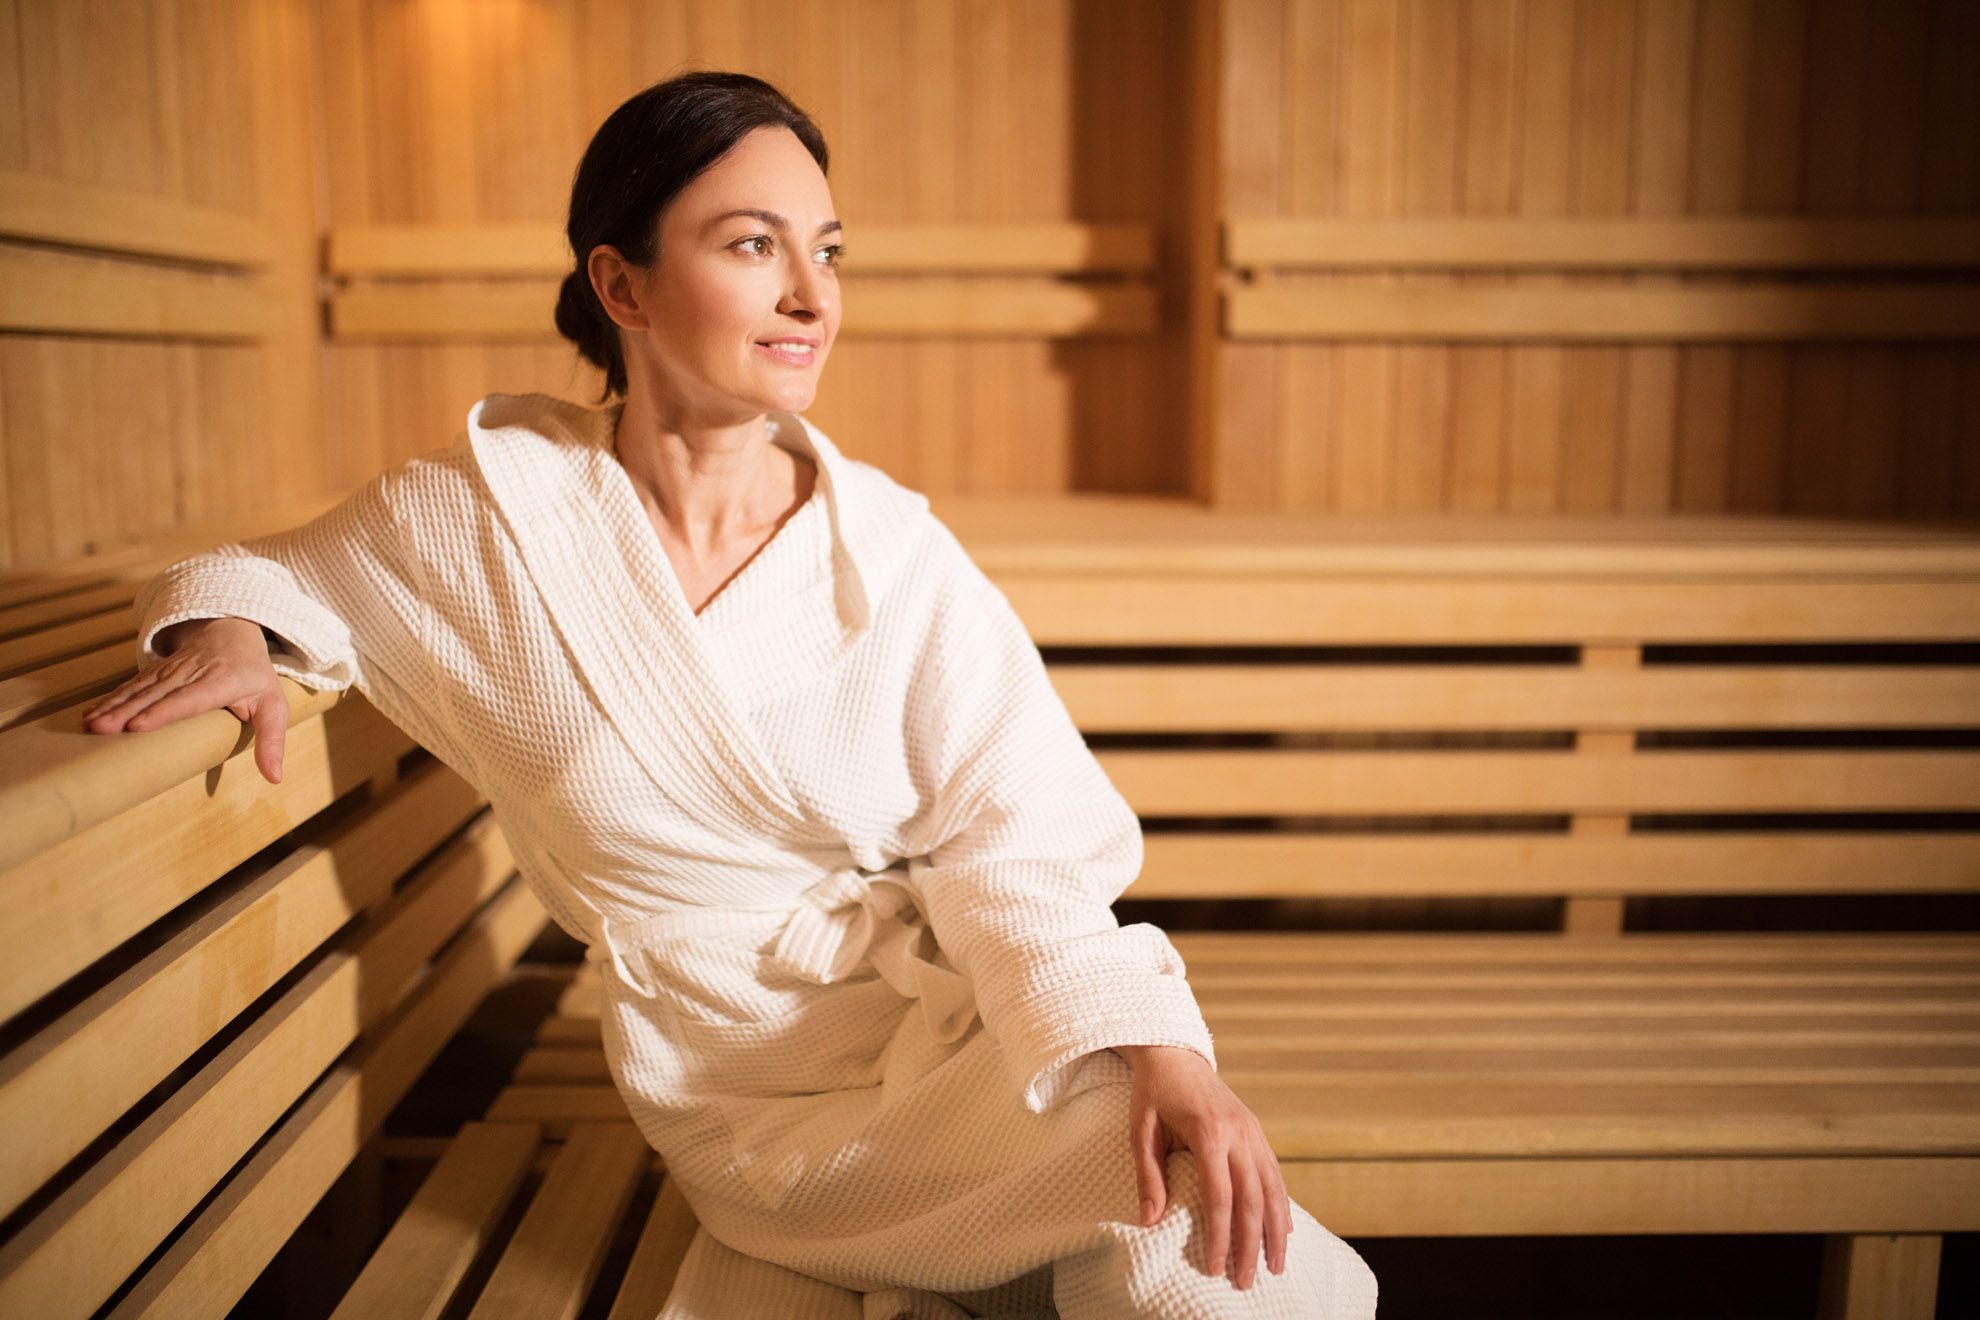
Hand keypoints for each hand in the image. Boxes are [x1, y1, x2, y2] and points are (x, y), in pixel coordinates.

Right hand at [81, 617, 291, 783]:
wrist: (233, 631)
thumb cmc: (255, 676)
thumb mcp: (274, 705)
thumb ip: (272, 740)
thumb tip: (274, 777)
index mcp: (222, 681)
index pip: (190, 698)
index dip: (163, 711)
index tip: (138, 727)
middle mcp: (192, 673)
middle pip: (156, 694)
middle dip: (127, 712)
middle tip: (101, 730)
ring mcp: (171, 670)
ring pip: (140, 689)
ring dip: (113, 706)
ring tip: (91, 725)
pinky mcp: (156, 671)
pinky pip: (132, 685)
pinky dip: (111, 698)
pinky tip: (91, 712)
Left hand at [1114, 1043, 1290, 1288]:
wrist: (1176, 1056)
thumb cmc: (1153, 1094)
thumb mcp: (1141, 1131)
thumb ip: (1148, 1175)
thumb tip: (1150, 1221)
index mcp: (1209, 1132)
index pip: (1219, 1195)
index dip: (1220, 1235)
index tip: (1215, 1267)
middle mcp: (1239, 1133)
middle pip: (1252, 1199)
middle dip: (1251, 1244)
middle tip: (1246, 1281)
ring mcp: (1253, 1132)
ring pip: (1273, 1189)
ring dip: (1275, 1231)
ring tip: (1275, 1267)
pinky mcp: (1258, 1132)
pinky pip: (1275, 1174)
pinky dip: (1281, 1206)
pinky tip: (1283, 1232)